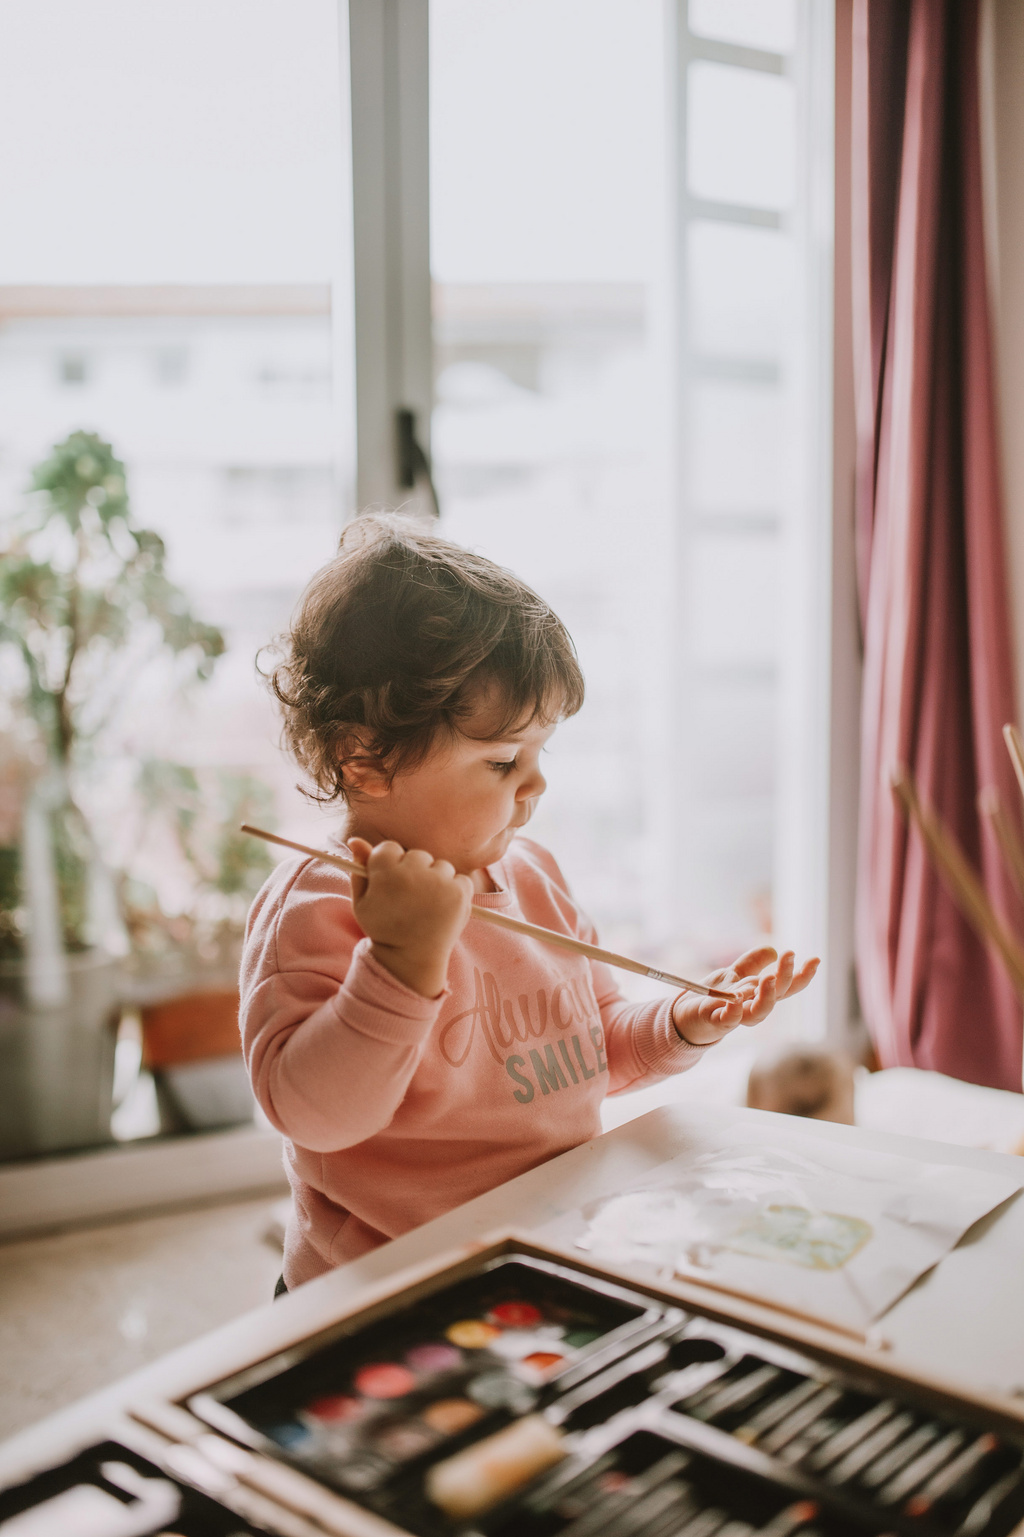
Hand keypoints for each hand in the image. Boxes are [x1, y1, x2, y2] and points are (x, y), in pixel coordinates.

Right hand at [347, 837, 472, 997]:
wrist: (411, 959)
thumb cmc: (384, 928)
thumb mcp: (363, 902)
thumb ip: (359, 870)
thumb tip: (355, 840)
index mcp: (386, 872)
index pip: (389, 848)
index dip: (390, 866)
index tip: (392, 884)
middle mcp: (414, 872)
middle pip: (417, 855)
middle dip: (415, 872)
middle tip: (410, 899)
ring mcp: (439, 881)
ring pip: (440, 866)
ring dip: (436, 881)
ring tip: (427, 906)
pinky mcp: (460, 892)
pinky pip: (460, 879)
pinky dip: (455, 891)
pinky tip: (442, 909)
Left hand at [671, 945, 819, 1047]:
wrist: (686, 1016)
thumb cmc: (714, 997)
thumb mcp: (735, 975)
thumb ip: (752, 964)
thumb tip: (773, 950)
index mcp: (759, 995)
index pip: (786, 987)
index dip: (802, 976)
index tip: (815, 959)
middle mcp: (752, 1007)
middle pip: (776, 996)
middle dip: (785, 976)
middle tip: (789, 955)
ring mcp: (736, 1016)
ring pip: (758, 1013)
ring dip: (766, 996)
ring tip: (769, 978)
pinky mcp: (716, 1021)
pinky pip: (728, 1020)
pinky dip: (734, 1011)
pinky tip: (736, 1000)